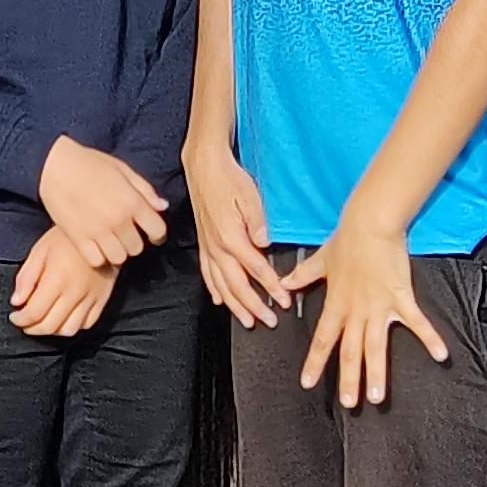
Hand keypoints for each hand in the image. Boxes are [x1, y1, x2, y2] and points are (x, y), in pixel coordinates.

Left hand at [9, 228, 116, 338]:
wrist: (100, 230)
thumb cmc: (66, 238)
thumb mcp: (40, 250)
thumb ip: (26, 278)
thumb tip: (16, 301)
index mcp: (57, 278)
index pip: (35, 312)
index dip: (21, 320)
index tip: (15, 317)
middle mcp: (75, 292)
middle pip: (50, 326)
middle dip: (32, 328)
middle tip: (25, 322)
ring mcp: (91, 297)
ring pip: (69, 330)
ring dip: (53, 330)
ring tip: (44, 321)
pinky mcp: (103, 299)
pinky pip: (87, 324)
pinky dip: (73, 326)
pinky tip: (64, 317)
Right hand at [39, 137, 169, 270]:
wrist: (54, 165)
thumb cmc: (90, 163)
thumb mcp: (123, 169)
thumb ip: (145, 189)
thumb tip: (163, 207)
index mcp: (132, 201)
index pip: (158, 230)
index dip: (157, 234)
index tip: (150, 232)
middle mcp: (119, 219)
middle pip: (137, 247)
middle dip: (133, 241)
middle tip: (123, 233)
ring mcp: (98, 231)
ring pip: (119, 257)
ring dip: (116, 251)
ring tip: (109, 241)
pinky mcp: (79, 238)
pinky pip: (97, 260)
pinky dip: (98, 256)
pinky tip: (94, 245)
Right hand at [185, 139, 288, 326]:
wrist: (204, 166)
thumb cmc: (229, 178)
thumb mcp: (250, 196)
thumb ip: (259, 223)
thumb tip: (266, 243)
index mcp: (232, 237)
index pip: (256, 269)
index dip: (271, 287)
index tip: (283, 301)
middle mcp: (218, 247)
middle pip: (237, 285)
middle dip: (254, 306)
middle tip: (269, 321)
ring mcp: (208, 247)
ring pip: (221, 285)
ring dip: (235, 305)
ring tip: (247, 320)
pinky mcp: (203, 243)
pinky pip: (207, 274)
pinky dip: (214, 290)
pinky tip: (220, 300)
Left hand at [281, 218, 446, 410]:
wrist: (370, 223)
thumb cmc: (348, 239)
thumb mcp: (320, 260)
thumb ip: (302, 276)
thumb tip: (284, 284)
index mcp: (337, 303)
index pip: (322, 339)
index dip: (315, 362)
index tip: (308, 382)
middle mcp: (356, 310)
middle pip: (350, 351)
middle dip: (349, 379)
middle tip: (350, 403)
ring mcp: (379, 306)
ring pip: (376, 346)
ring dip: (376, 373)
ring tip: (377, 397)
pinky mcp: (401, 296)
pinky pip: (416, 322)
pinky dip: (429, 338)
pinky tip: (440, 355)